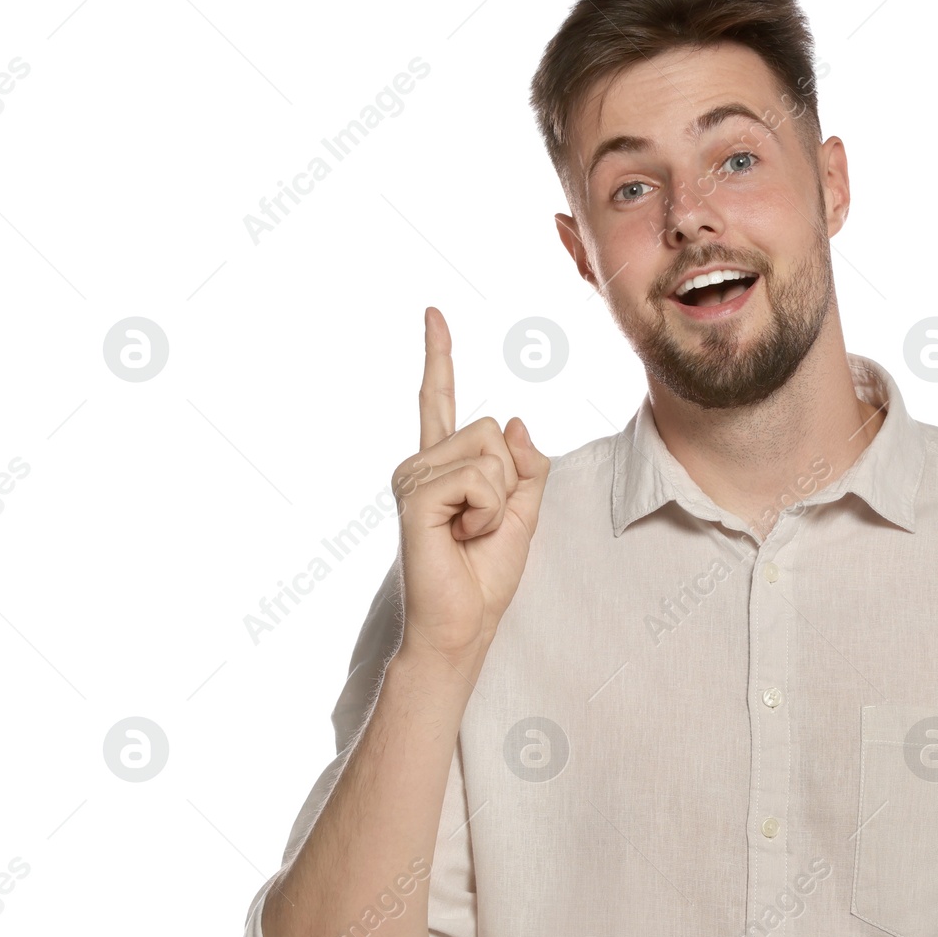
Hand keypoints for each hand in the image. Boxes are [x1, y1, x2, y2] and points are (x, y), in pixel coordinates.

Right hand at [391, 306, 548, 672]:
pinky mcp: (415, 495)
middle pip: (492, 428)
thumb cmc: (485, 574)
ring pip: (489, 451)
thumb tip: (516, 420)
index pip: (439, 400)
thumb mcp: (524, 513)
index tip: (433, 313)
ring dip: (498, 500)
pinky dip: (486, 512)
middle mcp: (420, 464)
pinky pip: (479, 478)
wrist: (463, 623)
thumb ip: (525, 465)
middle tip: (480, 525)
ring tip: (468, 533)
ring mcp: (413, 477)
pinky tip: (460, 536)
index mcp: (442, 465)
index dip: (438, 355)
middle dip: (508, 480)